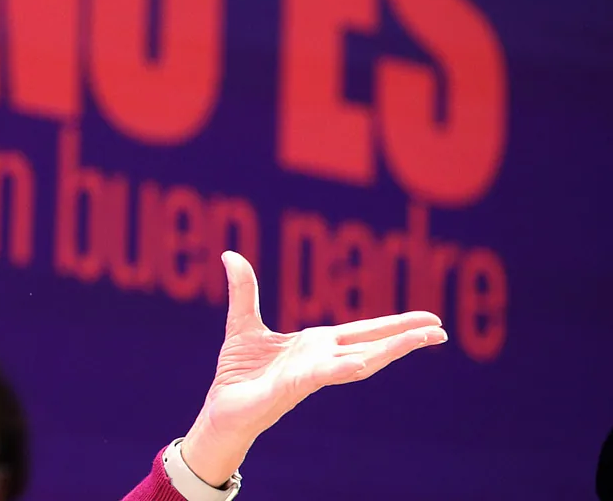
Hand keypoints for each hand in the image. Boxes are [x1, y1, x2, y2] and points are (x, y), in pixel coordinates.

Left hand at [180, 251, 447, 485]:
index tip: (428, 318)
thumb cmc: (238, 373)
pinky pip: (321, 377)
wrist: (221, 408)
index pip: (363, 332)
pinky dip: (341, 369)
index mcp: (317, 345)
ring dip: (390, 350)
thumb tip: (230, 254)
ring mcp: (310, 375)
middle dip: (405, 336)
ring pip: (358, 362)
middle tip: (441, 329)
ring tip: (423, 339)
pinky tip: (361, 363)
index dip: (394, 324)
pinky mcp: (292, 388)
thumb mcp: (242, 322)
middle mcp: (321, 359)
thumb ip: (244, 290)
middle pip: (371, 345)